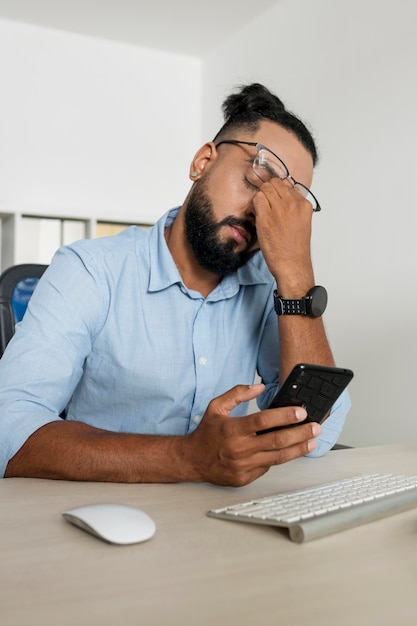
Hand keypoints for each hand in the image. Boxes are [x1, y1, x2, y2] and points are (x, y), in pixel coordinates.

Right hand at [185, 384, 320, 486]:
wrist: (192, 460)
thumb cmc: (206, 433)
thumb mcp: (216, 406)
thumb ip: (237, 394)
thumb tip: (259, 387)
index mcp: (232, 429)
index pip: (264, 421)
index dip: (285, 416)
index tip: (301, 412)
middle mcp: (239, 448)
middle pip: (277, 441)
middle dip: (300, 433)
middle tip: (315, 427)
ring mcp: (242, 466)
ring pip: (277, 458)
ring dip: (298, 449)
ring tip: (311, 441)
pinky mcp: (244, 478)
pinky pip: (267, 468)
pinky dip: (278, 459)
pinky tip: (289, 451)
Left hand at [253, 178, 313, 286]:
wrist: (292, 264)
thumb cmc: (295, 249)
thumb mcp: (301, 223)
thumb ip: (293, 208)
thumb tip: (280, 198)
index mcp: (303, 205)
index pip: (287, 185)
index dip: (277, 191)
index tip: (273, 198)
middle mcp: (293, 204)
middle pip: (275, 183)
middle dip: (268, 191)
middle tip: (265, 204)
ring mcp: (279, 209)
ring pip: (264, 189)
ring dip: (261, 198)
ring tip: (262, 211)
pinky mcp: (266, 217)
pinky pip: (256, 200)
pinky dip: (254, 206)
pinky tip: (258, 216)